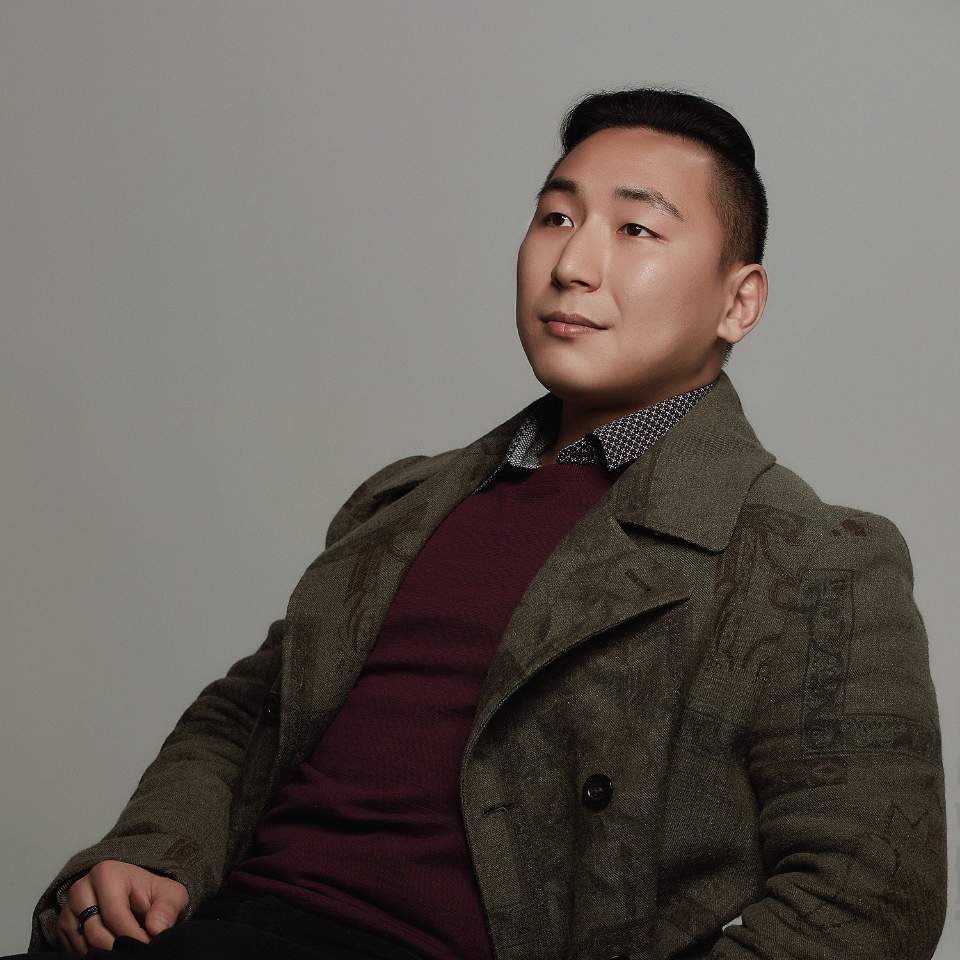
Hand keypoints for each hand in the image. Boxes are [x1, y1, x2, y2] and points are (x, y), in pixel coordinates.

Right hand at [56, 860, 188, 955]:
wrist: (136, 894)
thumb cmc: (152, 894)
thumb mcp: (170, 895)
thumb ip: (167, 909)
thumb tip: (156, 929)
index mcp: (107, 873)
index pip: (115, 914)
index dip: (132, 935)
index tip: (146, 946)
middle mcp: (82, 888)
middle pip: (95, 931)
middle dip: (118, 946)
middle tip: (134, 952)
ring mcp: (68, 907)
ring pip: (83, 943)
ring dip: (104, 952)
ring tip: (124, 951)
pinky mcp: (63, 925)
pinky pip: (73, 948)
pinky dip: (91, 954)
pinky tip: (109, 951)